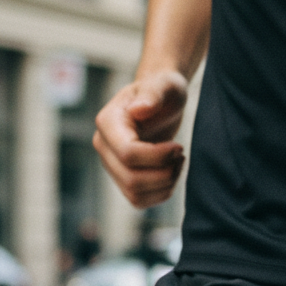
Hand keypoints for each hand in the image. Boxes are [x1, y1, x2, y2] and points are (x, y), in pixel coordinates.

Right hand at [93, 69, 187, 208]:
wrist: (162, 101)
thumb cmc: (164, 90)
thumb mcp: (165, 85)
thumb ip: (153, 93)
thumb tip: (139, 110)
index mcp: (108, 122)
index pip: (128, 153)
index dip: (158, 156)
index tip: (179, 147)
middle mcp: (104, 145)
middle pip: (131, 178)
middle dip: (164, 172)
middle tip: (181, 154)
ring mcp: (111, 164)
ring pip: (134, 193)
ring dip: (165, 184)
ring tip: (179, 162)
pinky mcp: (123, 177)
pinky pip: (139, 200)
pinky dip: (161, 193)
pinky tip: (172, 172)